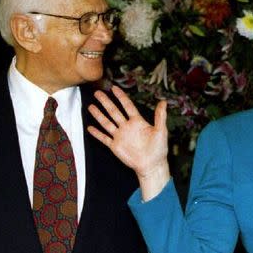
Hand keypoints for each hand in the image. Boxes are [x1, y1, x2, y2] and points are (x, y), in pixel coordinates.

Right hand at [87, 85, 170, 199]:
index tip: (114, 88)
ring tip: (90, 106)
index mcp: (137, 122)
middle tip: (97, 93)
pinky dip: (97, 133)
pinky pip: (104, 138)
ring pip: (107, 123)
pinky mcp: (115, 146)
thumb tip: (163, 102)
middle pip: (114, 111)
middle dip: (106, 102)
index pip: (127, 106)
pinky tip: (90, 127)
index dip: (121, 97)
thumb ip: (160, 116)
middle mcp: (127, 127)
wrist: (152, 165)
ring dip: (98, 115)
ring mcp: (120, 136)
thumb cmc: (159, 149)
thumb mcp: (161, 131)